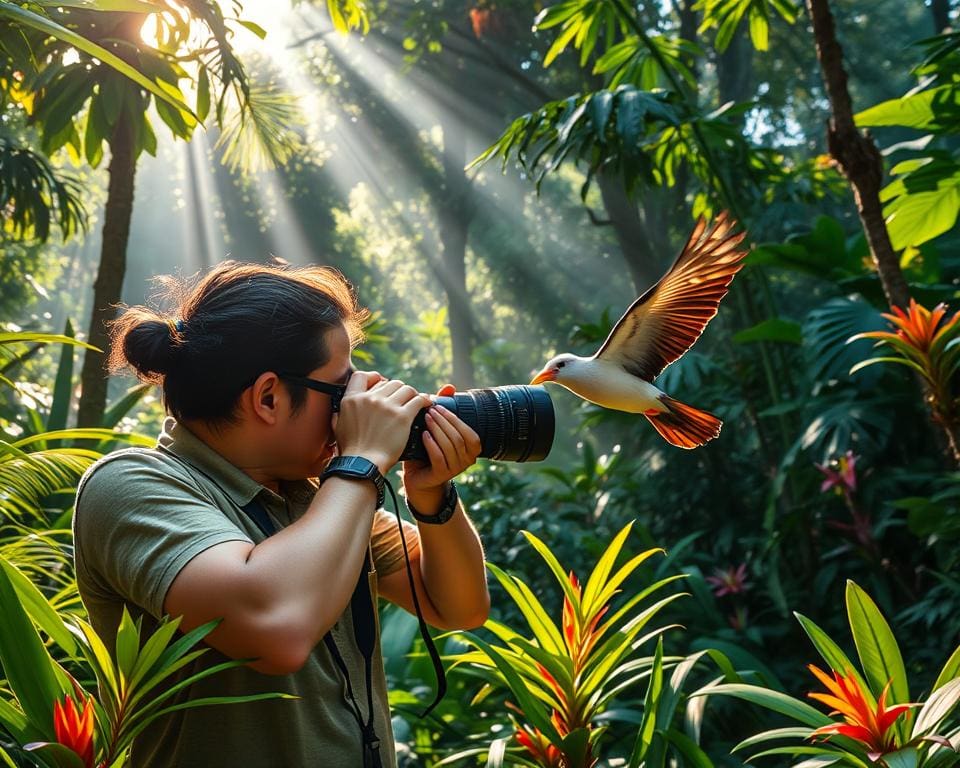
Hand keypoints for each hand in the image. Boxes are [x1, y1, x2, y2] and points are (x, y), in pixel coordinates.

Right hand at [333, 371, 432, 473]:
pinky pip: (418, 400)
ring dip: (412, 394)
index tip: (381, 383)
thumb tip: (339, 411)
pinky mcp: (402, 416)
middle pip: (390, 382)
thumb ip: (339, 415)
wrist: (363, 464)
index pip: (363, 375)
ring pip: (406, 388)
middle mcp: (369, 399)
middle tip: (403, 399)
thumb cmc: (351, 450)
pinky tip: (427, 404)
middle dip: (398, 390)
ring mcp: (387, 406)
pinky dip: (425, 400)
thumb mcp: (338, 428)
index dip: (374, 377)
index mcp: (352, 399)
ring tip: (416, 400)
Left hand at [402, 384, 480, 511]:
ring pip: (450, 447)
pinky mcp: (441, 476)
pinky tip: (424, 435)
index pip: (469, 432)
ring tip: (425, 419)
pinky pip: (440, 459)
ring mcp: (455, 470)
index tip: (437, 406)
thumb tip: (450, 387)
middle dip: (443, 422)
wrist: (418, 475)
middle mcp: (468, 460)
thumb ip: (444, 408)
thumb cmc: (429, 448)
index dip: (454, 418)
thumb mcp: (437, 428)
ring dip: (437, 431)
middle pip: (458, 438)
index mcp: (472, 448)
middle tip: (429, 410)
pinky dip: (432, 445)